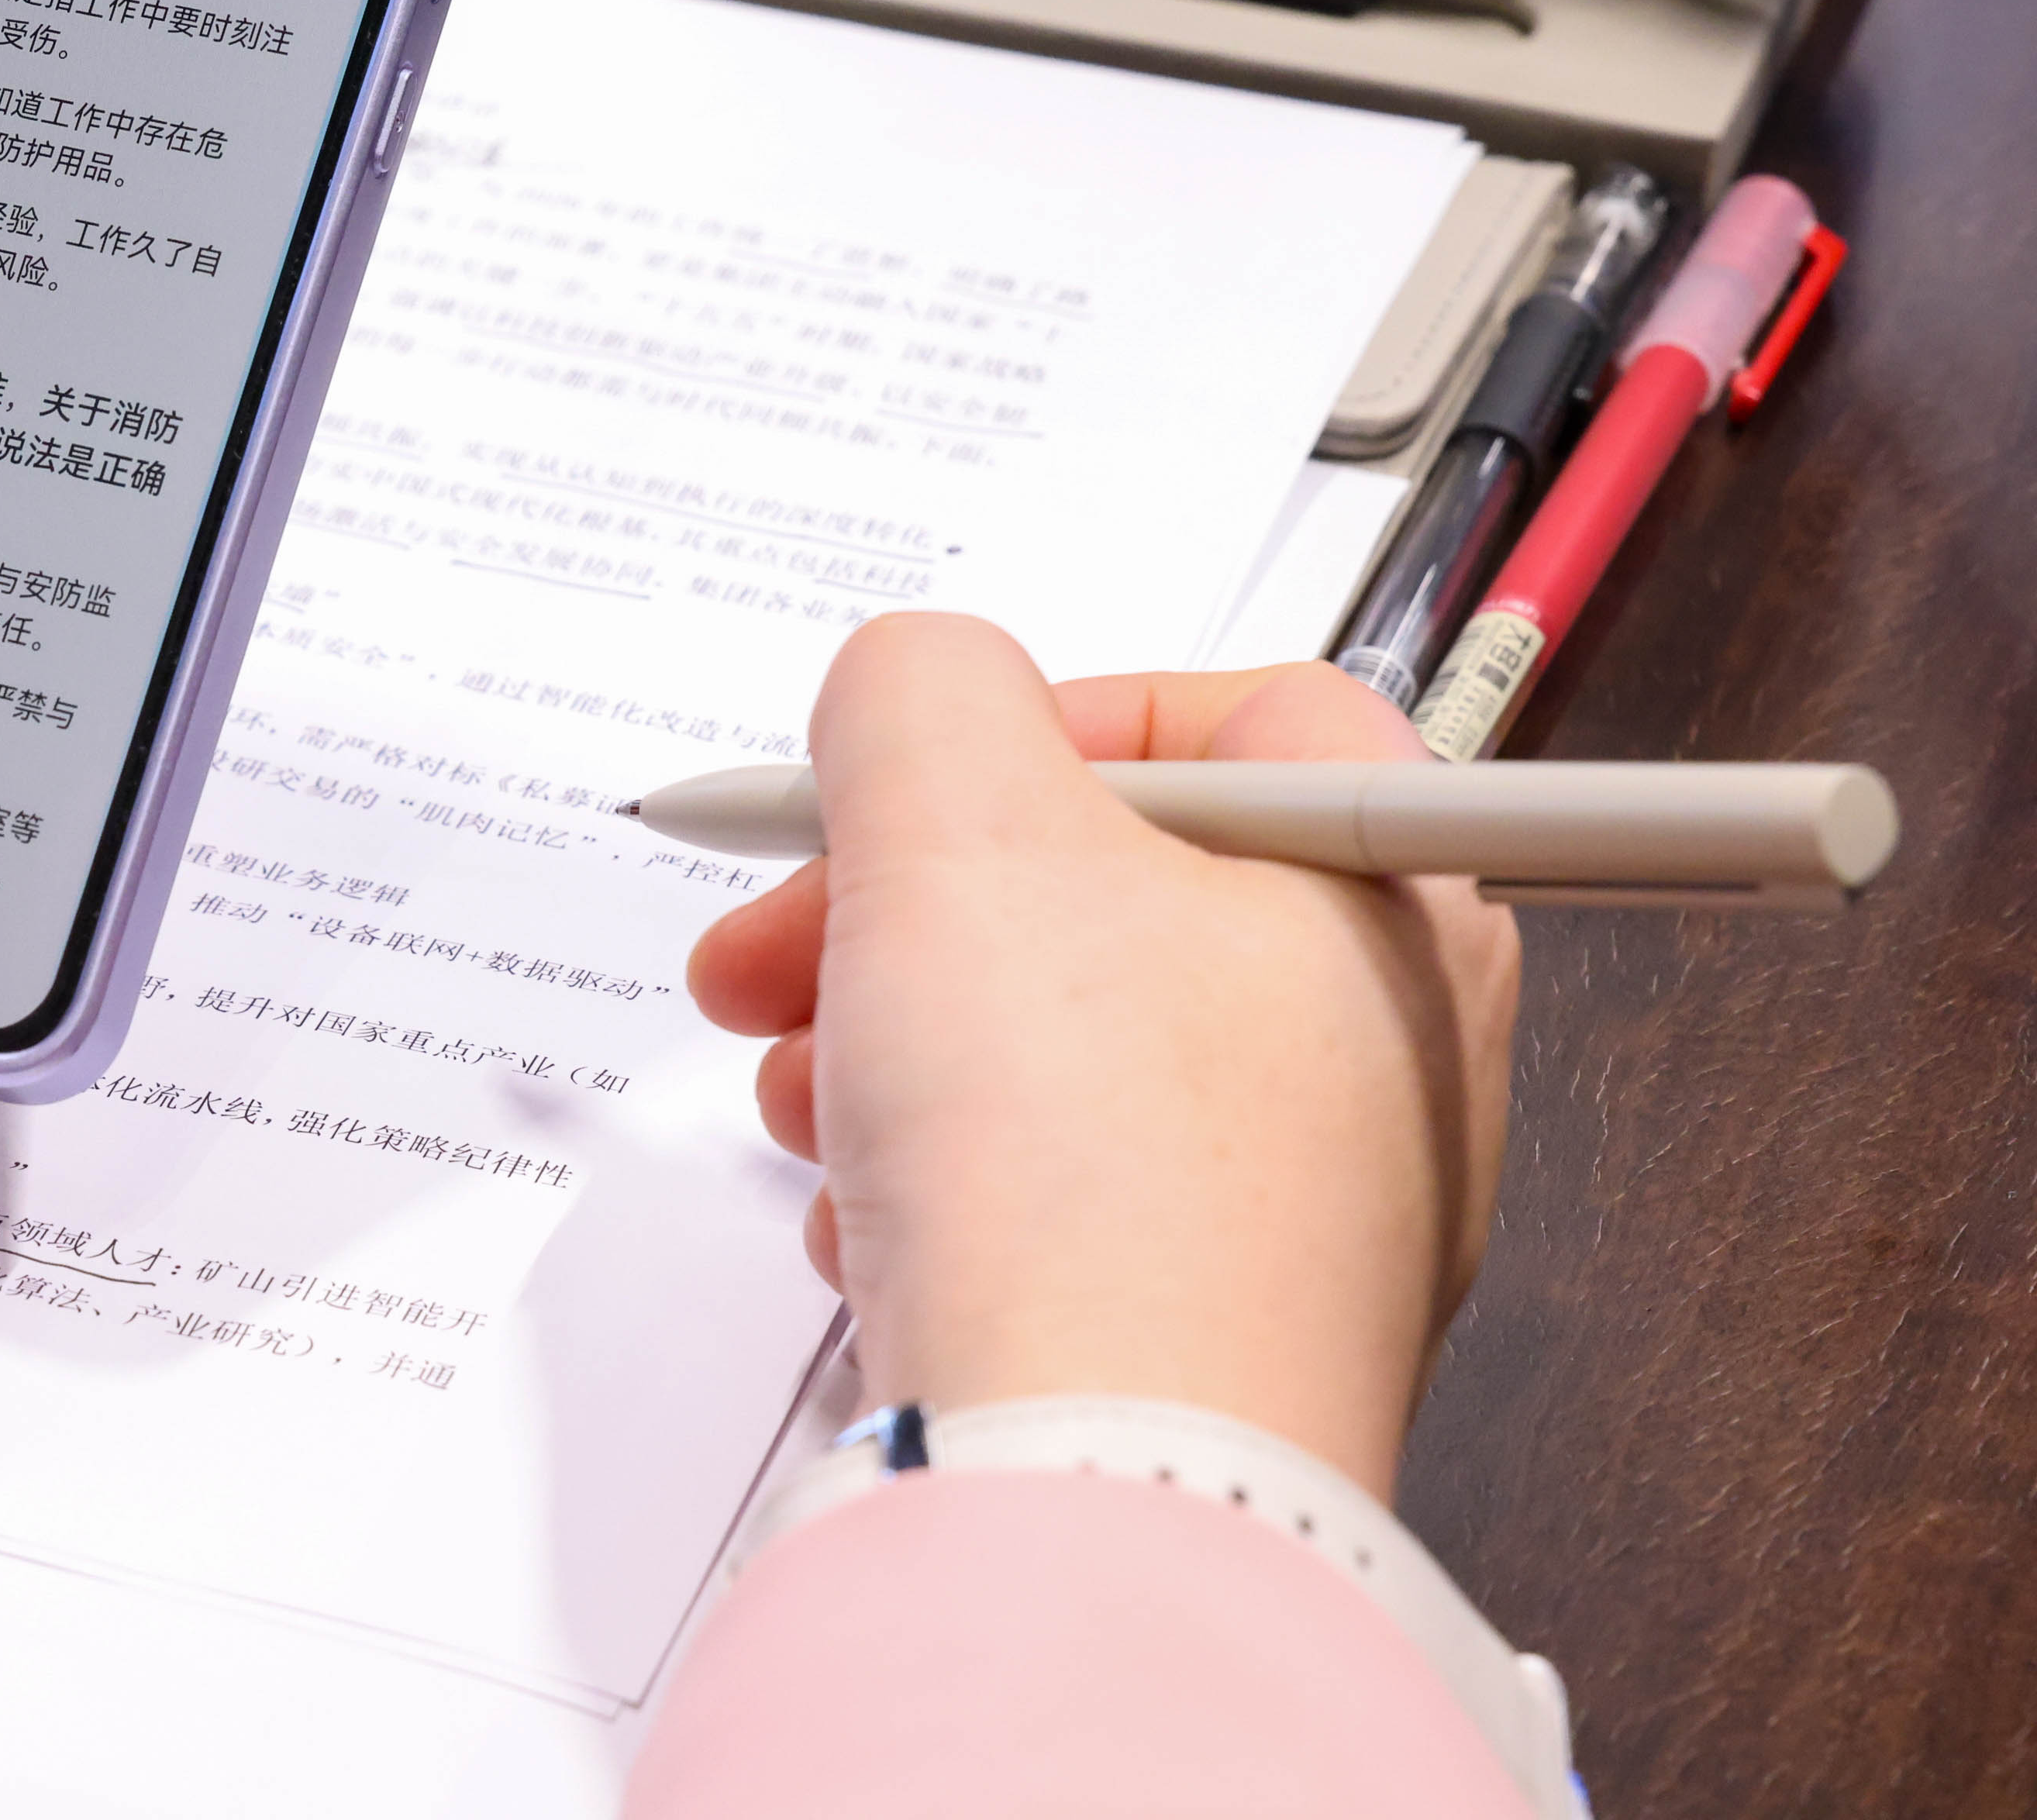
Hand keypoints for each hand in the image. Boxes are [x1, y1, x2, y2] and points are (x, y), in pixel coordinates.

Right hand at [685, 612, 1518, 1493]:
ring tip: (811, 1093)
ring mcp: (1318, 1207)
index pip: (1234, 713)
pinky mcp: (1222, 1325)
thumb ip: (918, 687)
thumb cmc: (1081, 1167)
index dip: (1039, 719)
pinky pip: (1065, 1198)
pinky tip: (872, 1218)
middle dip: (905, 904)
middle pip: (1113, 893)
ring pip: (1070, 1049)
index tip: (910, 777)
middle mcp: (1391, 1052)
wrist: (1100, 1485)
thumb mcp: (950, 818)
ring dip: (900, 1040)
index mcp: (1392, 899)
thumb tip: (916, 690)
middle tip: (779, 944)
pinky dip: (945, 1182)